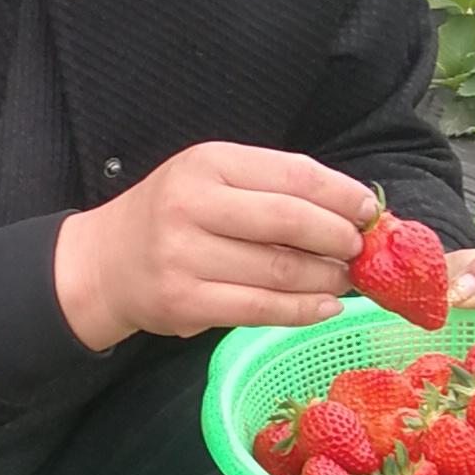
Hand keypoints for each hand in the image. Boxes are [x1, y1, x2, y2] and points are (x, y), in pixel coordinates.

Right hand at [54, 144, 382, 351]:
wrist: (104, 263)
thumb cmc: (172, 217)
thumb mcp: (211, 180)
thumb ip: (271, 188)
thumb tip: (352, 212)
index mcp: (207, 164)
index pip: (292, 174)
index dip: (341, 194)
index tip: (370, 210)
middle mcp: (191, 205)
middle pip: (288, 221)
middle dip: (337, 237)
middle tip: (359, 250)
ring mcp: (183, 256)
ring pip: (278, 270)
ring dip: (325, 278)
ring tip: (343, 279)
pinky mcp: (184, 302)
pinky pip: (259, 309)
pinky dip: (301, 310)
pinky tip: (323, 307)